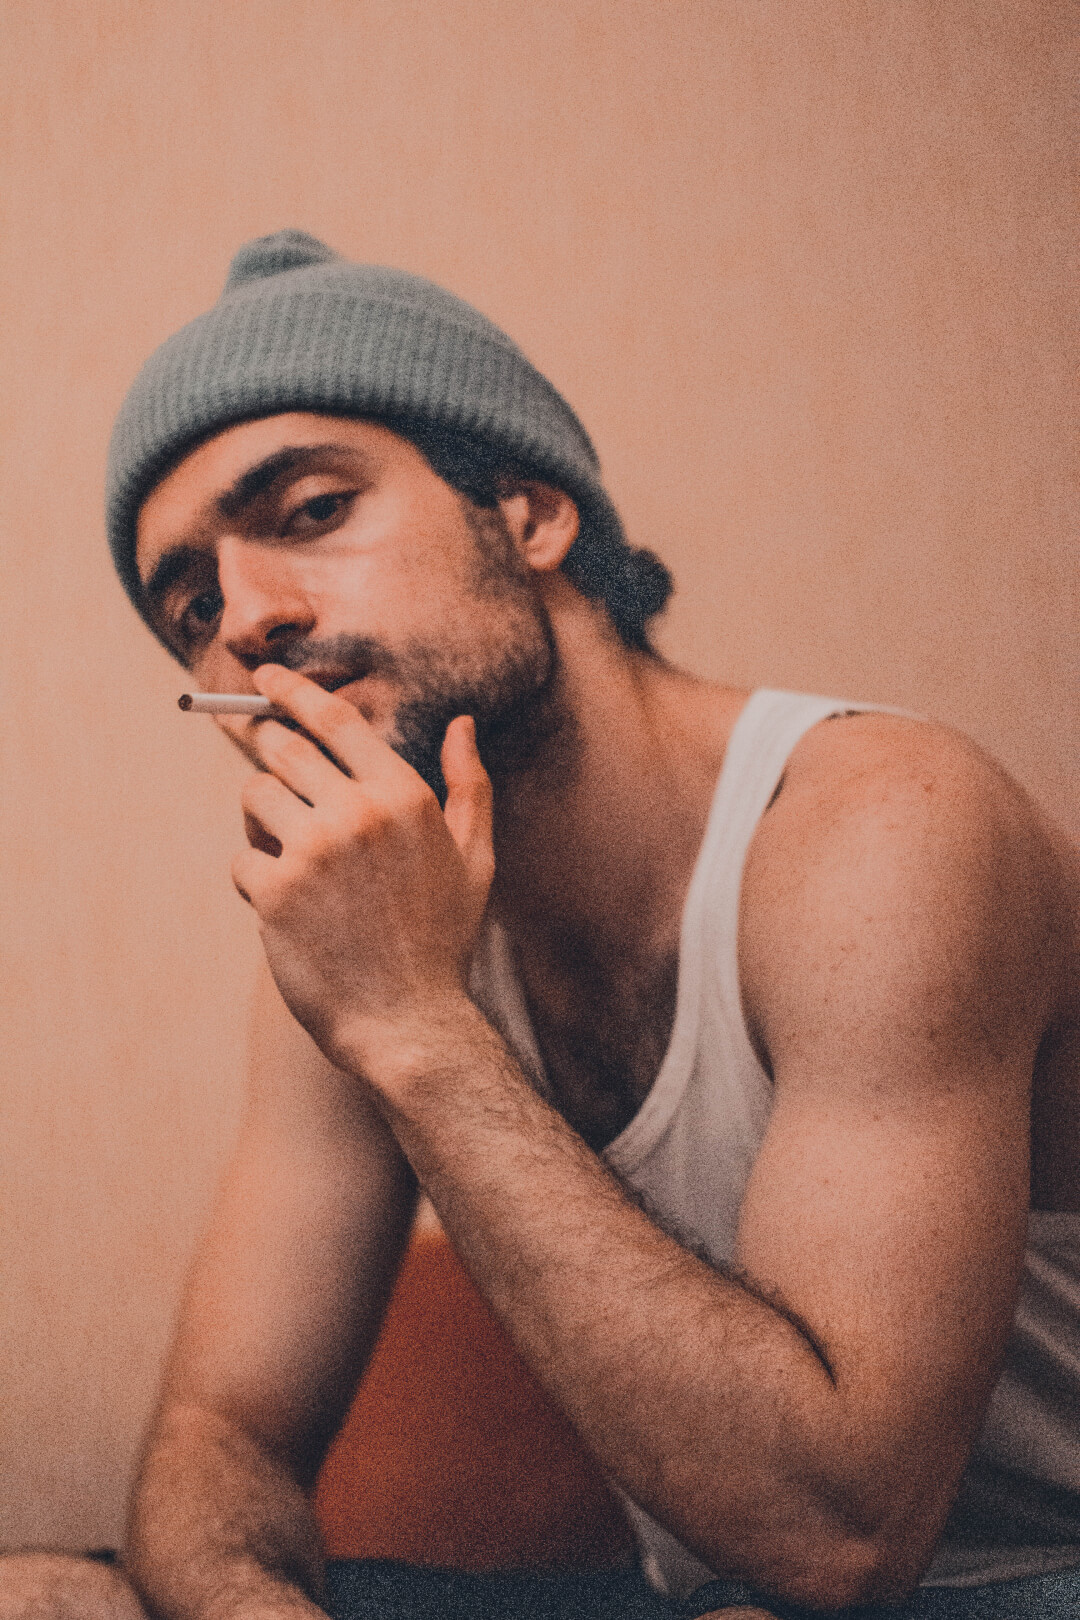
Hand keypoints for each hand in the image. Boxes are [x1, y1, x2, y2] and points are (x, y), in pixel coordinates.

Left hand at [229, 665, 493, 1077]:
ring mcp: (312, 850)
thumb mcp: (475, 858)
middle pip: (282, 749)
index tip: (263, 679)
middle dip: (265, 752)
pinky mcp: (273, 891)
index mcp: (404, 795)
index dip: (291, 691)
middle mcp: (357, 813)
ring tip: (292, 858)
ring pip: (254, 799)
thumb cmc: (443, 941)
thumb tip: (463, 725)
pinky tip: (291, 911)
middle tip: (263, 763)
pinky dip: (258, 881)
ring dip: (263, 822)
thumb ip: (470, 784)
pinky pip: (243, 861)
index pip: (334, 720)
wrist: (410, 1023)